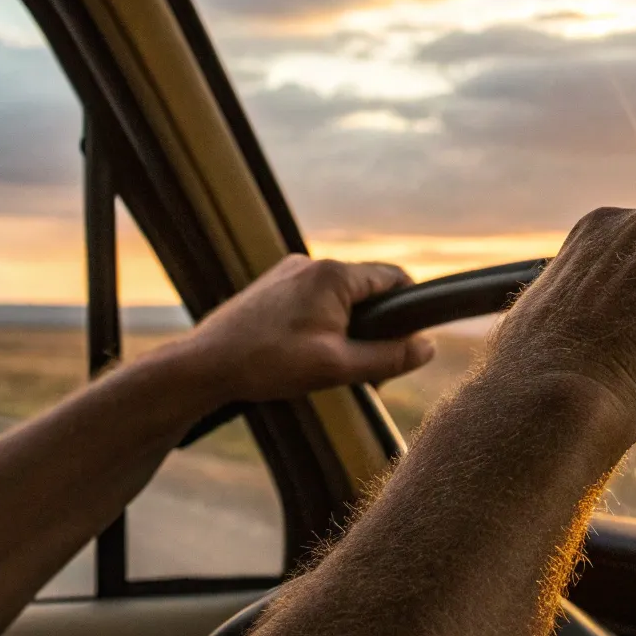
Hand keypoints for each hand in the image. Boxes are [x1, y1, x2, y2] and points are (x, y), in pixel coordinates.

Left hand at [178, 255, 436, 404]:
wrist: (205, 365)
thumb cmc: (268, 364)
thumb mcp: (337, 367)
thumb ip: (388, 357)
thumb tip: (429, 347)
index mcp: (334, 274)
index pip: (395, 279)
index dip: (410, 310)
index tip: (410, 343)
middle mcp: (312, 263)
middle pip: (367, 291)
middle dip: (375, 329)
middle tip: (367, 371)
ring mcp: (289, 273)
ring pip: (339, 299)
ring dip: (347, 330)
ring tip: (331, 368)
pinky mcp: (272, 288)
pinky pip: (313, 301)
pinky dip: (322, 326)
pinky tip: (306, 357)